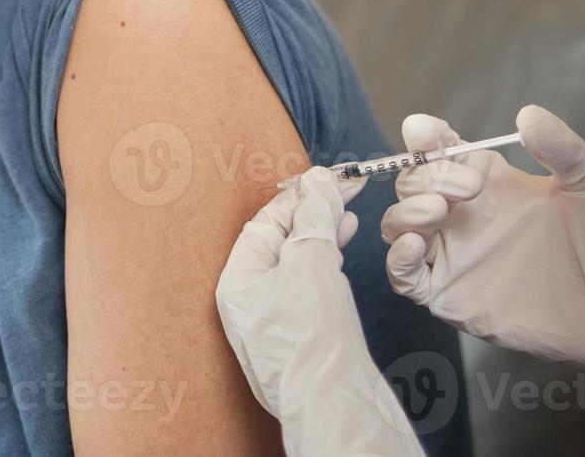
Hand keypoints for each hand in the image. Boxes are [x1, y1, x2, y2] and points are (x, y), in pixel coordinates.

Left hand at [217, 168, 424, 456]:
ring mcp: (275, 324)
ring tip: (347, 217)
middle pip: (280, 242)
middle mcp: (249, 304)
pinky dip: (328, 268)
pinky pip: (310, 291)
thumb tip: (318, 182)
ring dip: (322, 237)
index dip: (298, 196)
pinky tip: (343, 256)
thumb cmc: (313, 341)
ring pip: (297, 266)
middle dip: (312, 214)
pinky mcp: (303, 339)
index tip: (328, 179)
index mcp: (236, 283)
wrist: (337, 404)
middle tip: (343, 191)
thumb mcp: (311, 260)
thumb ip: (313, 215)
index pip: (265, 223)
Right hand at [381, 106, 584, 432]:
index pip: (437, 147)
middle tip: (470, 188)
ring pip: (397, 223)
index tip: (426, 131)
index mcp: (486, 178)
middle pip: (411, 181)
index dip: (423, 135)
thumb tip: (526, 114)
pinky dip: (397, 258)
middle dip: (427, 175)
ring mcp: (451, 253)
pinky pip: (403, 275)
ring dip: (406, 210)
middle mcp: (461, 213)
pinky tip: (415, 245)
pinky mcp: (447, 292)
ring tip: (438, 210)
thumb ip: (560, 144)